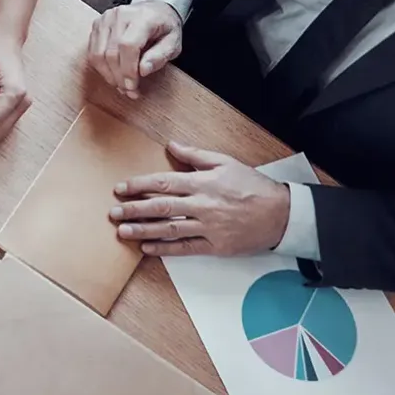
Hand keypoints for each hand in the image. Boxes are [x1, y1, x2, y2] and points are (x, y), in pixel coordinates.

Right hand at [87, 0, 184, 97]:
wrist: (154, 10)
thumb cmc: (164, 28)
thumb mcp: (173, 43)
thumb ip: (160, 56)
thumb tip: (142, 70)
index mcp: (142, 17)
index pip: (128, 45)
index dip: (128, 70)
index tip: (133, 87)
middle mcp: (120, 15)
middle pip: (111, 52)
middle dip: (118, 77)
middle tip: (129, 91)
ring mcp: (105, 19)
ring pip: (97, 54)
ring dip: (108, 75)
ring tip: (121, 85)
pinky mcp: (97, 25)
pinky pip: (92, 51)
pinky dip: (101, 68)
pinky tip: (113, 74)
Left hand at [111, 142, 290, 256]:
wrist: (282, 214)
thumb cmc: (253, 186)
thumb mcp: (225, 162)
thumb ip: (195, 155)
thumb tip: (171, 145)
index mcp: (202, 183)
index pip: (164, 183)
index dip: (139, 185)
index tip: (120, 189)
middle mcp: (202, 205)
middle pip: (161, 207)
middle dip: (134, 209)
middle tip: (113, 213)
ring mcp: (208, 227)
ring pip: (169, 229)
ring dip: (143, 230)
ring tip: (123, 232)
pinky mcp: (216, 246)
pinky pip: (186, 248)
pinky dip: (165, 249)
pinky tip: (148, 249)